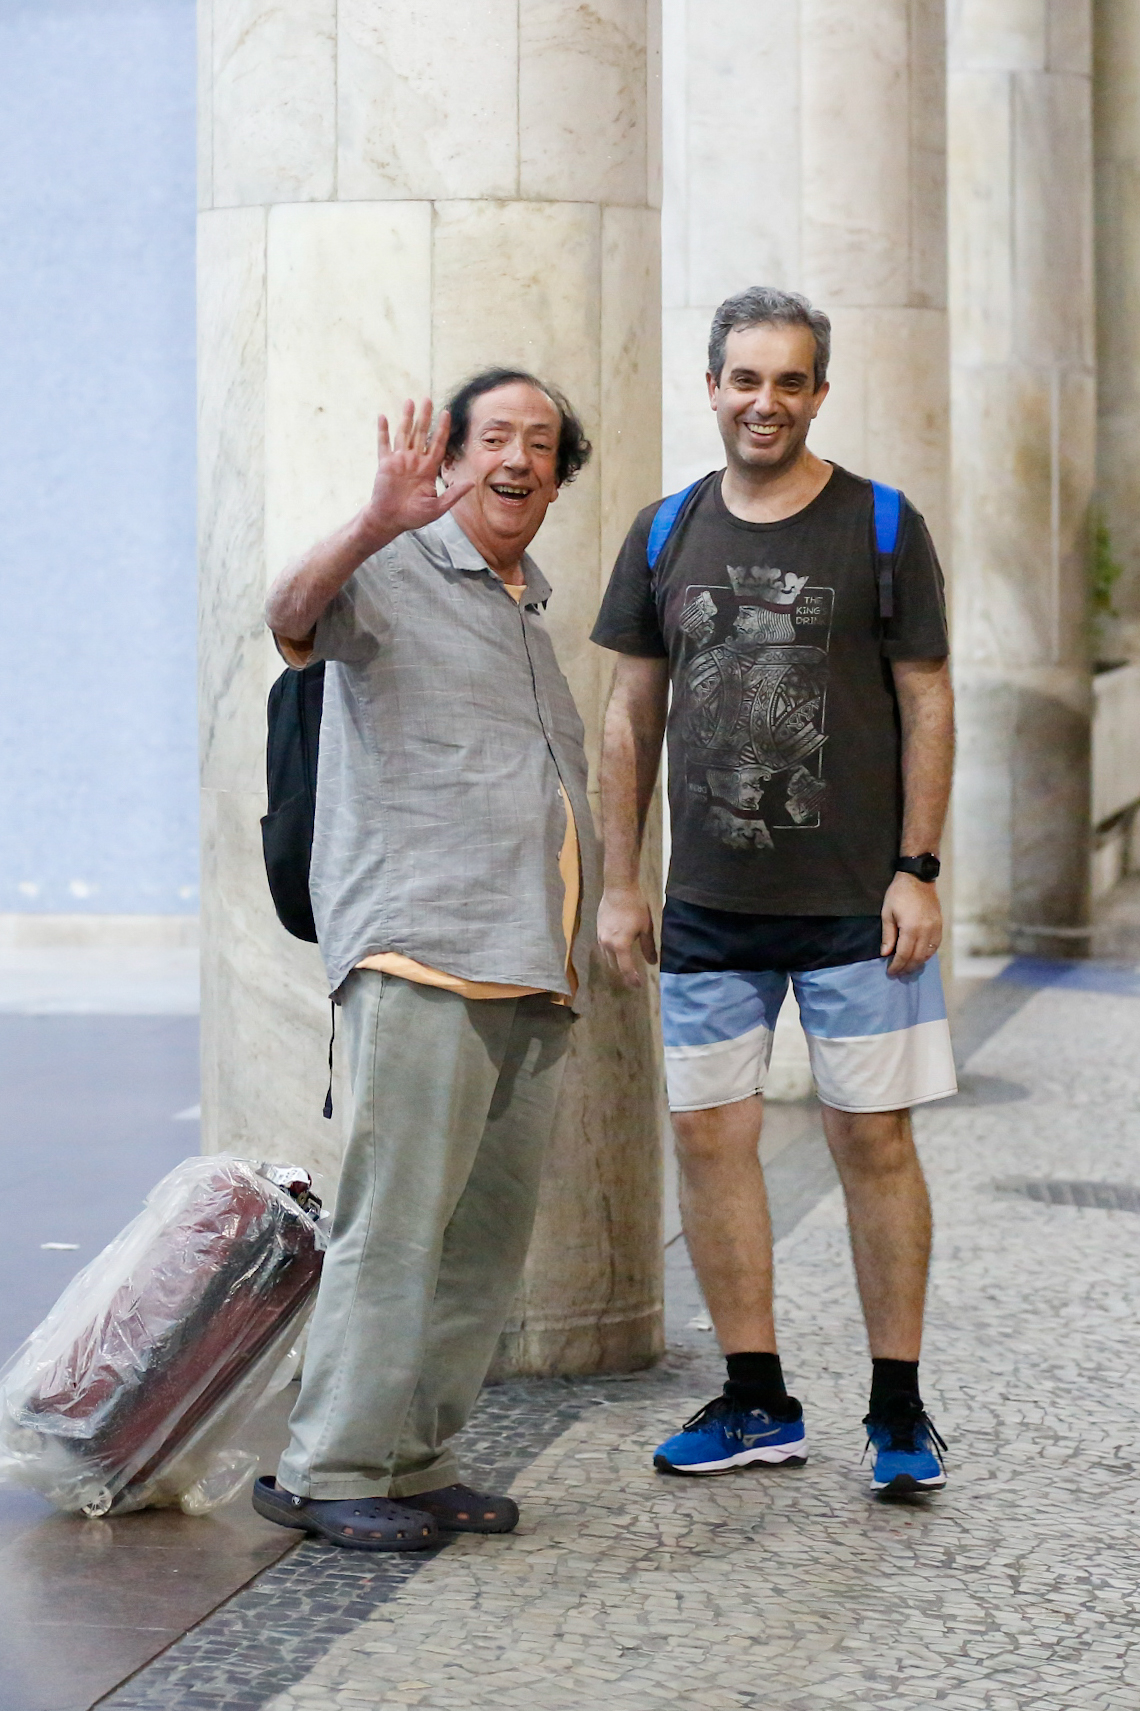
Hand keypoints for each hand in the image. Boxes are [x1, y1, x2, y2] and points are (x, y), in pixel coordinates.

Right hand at [357, 399, 473, 548]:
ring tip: (409, 401)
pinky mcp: (384, 464)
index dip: (442, 429)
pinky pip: (383, 444)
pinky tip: (383, 416)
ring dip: (406, 418)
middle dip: (425, 417)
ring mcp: (399, 461)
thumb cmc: (414, 516)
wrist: (391, 521)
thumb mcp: (438, 507)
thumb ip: (453, 495)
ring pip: (404, 434)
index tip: (446, 413)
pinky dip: (383, 431)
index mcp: (428, 469)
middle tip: (428, 399)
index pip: (437, 444)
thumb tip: (472, 483)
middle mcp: (414, 461)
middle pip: (421, 434)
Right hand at [598, 887, 658, 988]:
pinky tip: (618, 949)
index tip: (638, 985)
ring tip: (625, 964)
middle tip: (633, 976)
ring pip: (607, 957)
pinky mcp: (598, 930)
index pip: (625, 969)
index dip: (632, 979)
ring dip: (616, 963)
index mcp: (620, 945)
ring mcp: (600, 937)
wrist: (618, 889)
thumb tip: (652, 962)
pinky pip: (603, 948)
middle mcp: (607, 945)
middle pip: (614, 966)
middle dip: (623, 973)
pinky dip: (611, 953)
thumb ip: (648, 947)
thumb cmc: (635, 907)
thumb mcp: (646, 928)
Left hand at [880, 872, 942, 975]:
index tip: (890, 972)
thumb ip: (888, 935)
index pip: (904, 955)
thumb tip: (885, 954)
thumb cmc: (898, 894)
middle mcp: (926, 931)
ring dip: (918, 963)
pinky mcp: (940, 925)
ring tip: (908, 967)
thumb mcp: (887, 913)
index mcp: (911, 929)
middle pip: (917, 958)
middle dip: (907, 968)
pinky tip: (920, 957)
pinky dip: (927, 954)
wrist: (918, 878)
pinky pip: (935, 946)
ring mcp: (935, 929)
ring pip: (928, 954)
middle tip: (898, 973)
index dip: (897, 966)